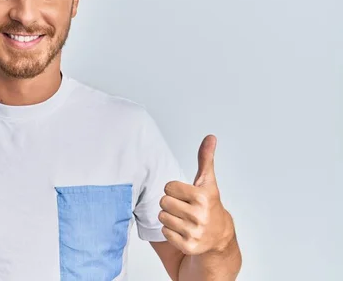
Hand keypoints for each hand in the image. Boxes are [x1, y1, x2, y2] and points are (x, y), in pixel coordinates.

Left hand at [158, 135, 233, 255]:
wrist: (219, 236)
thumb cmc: (209, 204)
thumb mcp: (207, 181)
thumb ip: (205, 158)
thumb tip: (210, 137)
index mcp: (202, 197)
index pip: (168, 187)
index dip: (174, 189)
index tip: (186, 194)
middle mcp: (200, 215)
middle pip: (163, 202)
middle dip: (171, 203)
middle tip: (184, 207)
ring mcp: (194, 232)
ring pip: (162, 217)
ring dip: (169, 217)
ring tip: (183, 219)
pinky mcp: (188, 246)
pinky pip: (165, 233)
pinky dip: (170, 232)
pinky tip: (183, 230)